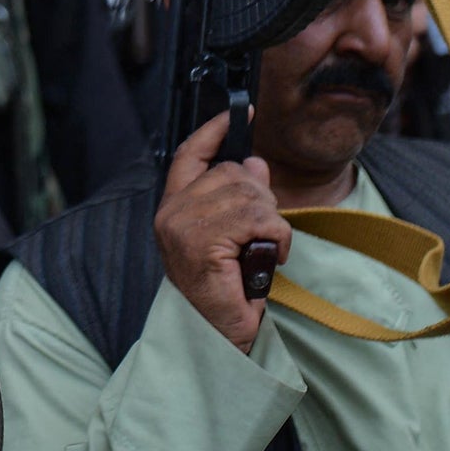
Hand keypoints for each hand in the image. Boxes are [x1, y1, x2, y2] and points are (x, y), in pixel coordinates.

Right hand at [153, 111, 289, 354]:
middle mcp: (172, 213)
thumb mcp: (233, 236)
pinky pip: (260, 219)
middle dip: (262, 200)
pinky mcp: (204, 243)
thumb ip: (238, 198)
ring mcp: (184, 227)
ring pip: (251, 195)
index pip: (192, 155)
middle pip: (234, 173)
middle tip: (262, 235)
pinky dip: (277, 237)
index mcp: (174, 208)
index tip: (242, 112)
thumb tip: (256, 164)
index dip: (215, 131)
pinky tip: (267, 258)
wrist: (218, 338)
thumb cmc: (225, 292)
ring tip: (263, 251)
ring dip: (272, 224)